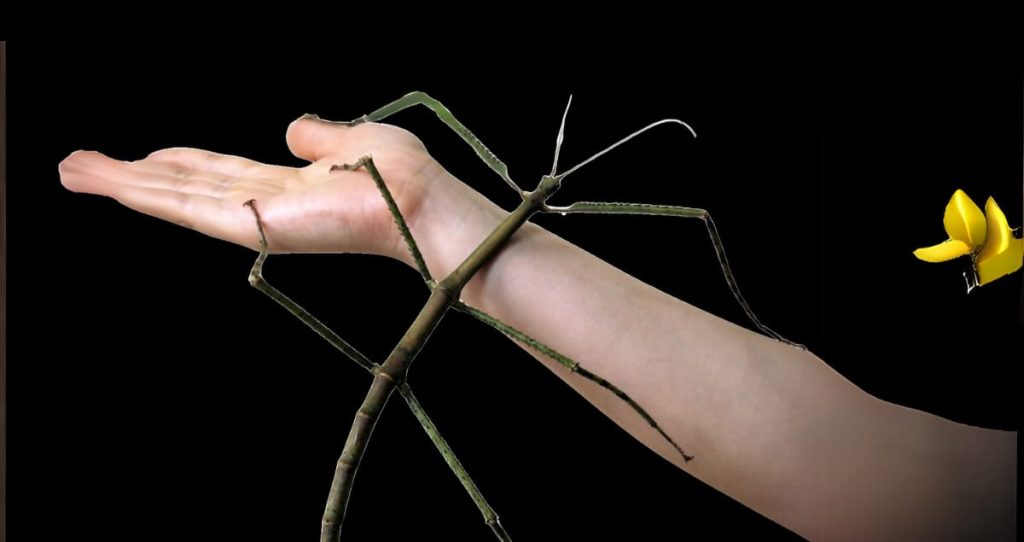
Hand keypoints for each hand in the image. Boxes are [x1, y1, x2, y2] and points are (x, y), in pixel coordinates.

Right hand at [59, 116, 496, 267]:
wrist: (419, 201)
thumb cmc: (400, 175)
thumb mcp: (353, 139)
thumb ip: (318, 135)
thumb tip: (292, 128)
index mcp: (285, 186)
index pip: (218, 174)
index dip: (176, 163)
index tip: (141, 156)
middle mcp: (262, 206)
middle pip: (183, 188)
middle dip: (130, 178)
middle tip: (78, 167)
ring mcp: (253, 219)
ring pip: (172, 199)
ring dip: (119, 185)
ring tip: (70, 170)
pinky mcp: (252, 227)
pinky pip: (187, 207)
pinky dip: (143, 193)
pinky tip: (108, 181)